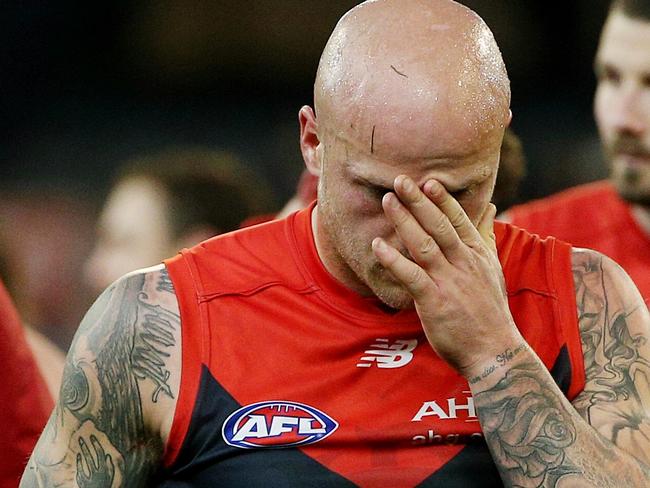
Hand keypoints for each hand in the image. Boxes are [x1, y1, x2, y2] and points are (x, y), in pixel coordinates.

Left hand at [76, 435, 114, 487]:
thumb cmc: (105, 486)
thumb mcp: (110, 477)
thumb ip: (110, 467)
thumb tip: (108, 455)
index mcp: (104, 469)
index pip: (100, 453)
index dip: (96, 444)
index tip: (92, 436)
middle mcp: (97, 472)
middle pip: (90, 456)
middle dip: (86, 446)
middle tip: (81, 438)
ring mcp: (89, 477)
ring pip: (85, 462)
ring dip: (82, 452)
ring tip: (79, 444)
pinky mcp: (83, 482)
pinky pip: (80, 471)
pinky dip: (79, 463)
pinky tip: (78, 456)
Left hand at [371, 175, 522, 375]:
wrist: (495, 352)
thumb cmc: (490, 312)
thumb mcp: (493, 269)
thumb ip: (486, 237)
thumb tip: (489, 207)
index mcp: (477, 255)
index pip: (458, 220)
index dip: (442, 199)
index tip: (428, 180)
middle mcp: (464, 263)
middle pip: (439, 225)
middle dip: (419, 201)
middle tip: (400, 180)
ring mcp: (449, 281)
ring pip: (424, 244)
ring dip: (404, 221)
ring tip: (387, 201)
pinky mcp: (434, 301)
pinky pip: (410, 276)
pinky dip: (393, 259)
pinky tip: (377, 246)